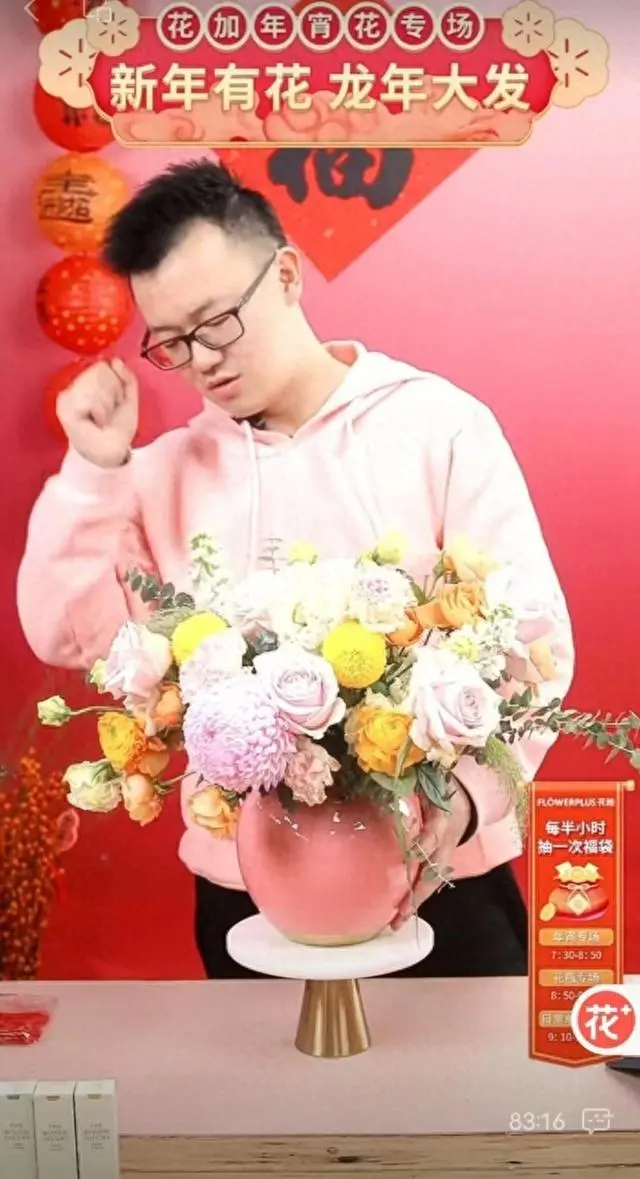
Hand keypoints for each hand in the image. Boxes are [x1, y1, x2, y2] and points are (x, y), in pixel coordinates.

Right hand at [56, 358, 138, 468]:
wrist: (112, 451)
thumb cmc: (118, 427)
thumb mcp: (128, 398)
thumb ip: (127, 377)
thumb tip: (116, 359)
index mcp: (86, 382)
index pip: (103, 366)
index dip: (116, 384)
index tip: (116, 402)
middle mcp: (73, 386)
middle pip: (100, 371)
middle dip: (113, 392)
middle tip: (109, 412)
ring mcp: (66, 396)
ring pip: (96, 383)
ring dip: (108, 404)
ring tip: (103, 418)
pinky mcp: (65, 408)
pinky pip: (91, 398)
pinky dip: (101, 411)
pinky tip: (97, 422)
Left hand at [390, 785, 471, 929]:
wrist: (466, 803)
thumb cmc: (441, 792)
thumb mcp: (430, 783)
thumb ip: (410, 785)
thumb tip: (383, 780)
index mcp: (443, 819)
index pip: (435, 833)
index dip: (425, 844)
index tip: (410, 854)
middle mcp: (445, 843)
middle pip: (434, 871)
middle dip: (418, 893)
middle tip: (401, 911)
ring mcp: (444, 856)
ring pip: (432, 882)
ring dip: (416, 903)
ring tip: (397, 922)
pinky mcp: (440, 863)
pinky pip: (429, 882)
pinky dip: (417, 898)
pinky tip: (401, 913)